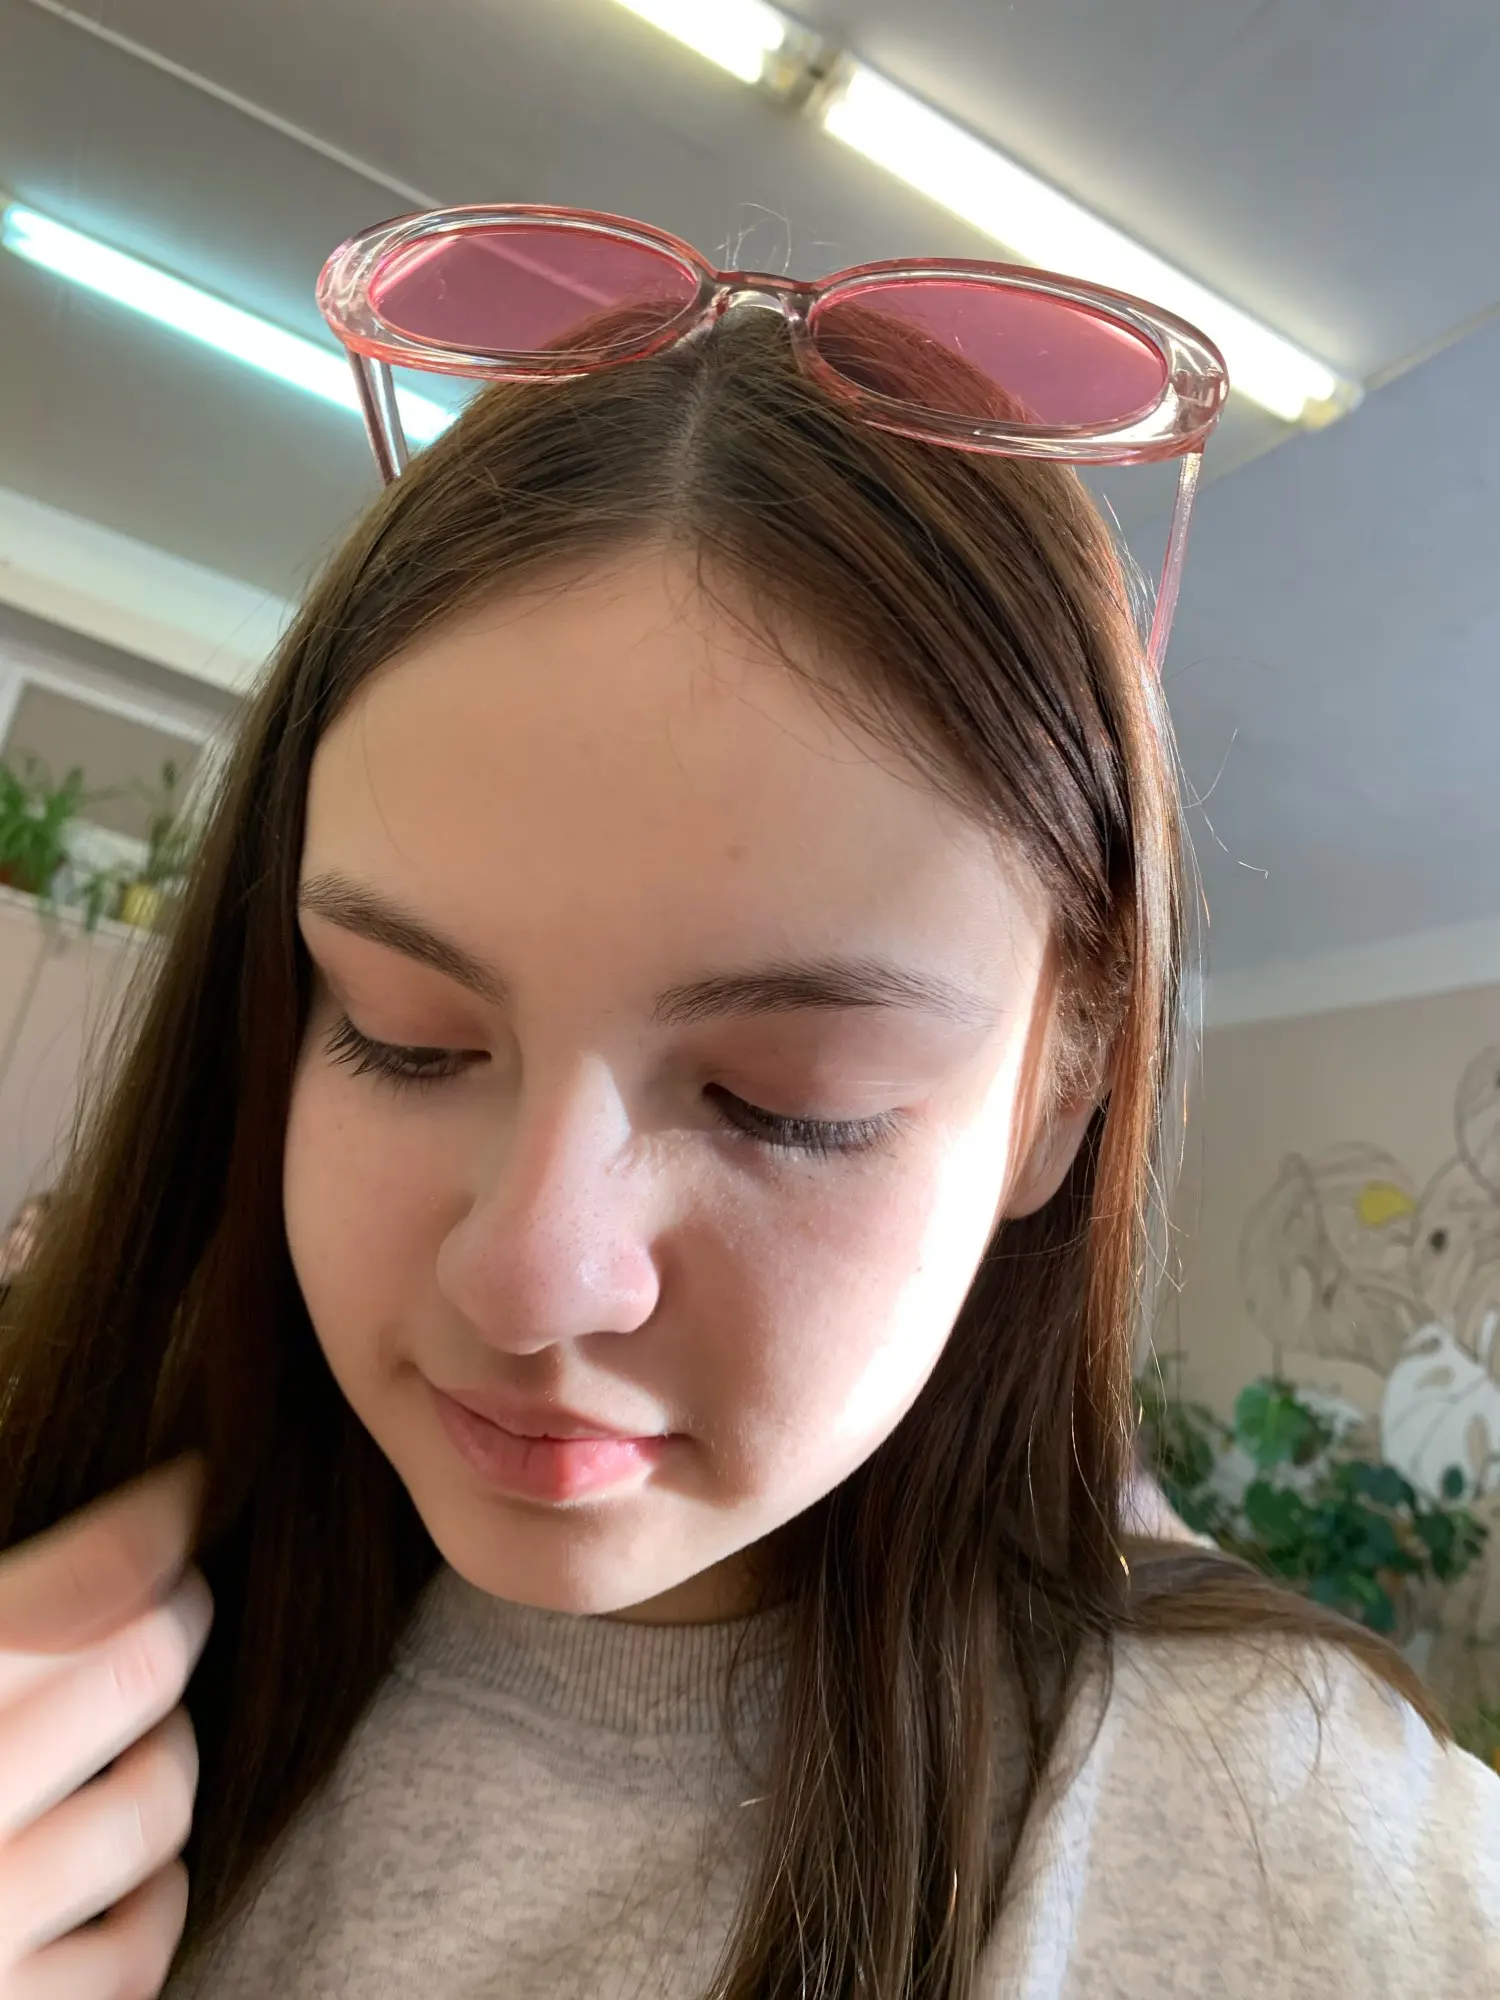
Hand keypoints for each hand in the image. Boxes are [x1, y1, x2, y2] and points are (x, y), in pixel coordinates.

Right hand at [0, 1460, 211, 1997]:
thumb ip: (2, 1628)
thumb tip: (132, 1532)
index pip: (60, 1597)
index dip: (143, 1527)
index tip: (182, 1496)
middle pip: (134, 1671)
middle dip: (172, 1620)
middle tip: (180, 1604)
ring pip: (150, 1804)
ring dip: (169, 1757)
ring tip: (151, 1735)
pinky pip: (135, 1950)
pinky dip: (155, 1897)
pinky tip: (136, 1867)